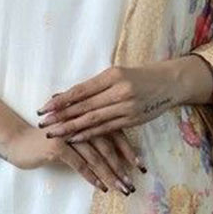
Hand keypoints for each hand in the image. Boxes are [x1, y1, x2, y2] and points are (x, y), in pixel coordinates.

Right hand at [4, 123, 145, 194]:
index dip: (128, 151)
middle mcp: (81, 123)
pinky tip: (101, 187)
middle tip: (132, 184)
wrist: (18, 141)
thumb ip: (92, 140)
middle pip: (108, 147)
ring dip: (110, 175)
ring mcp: (69, 133)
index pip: (114, 134)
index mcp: (88, 118)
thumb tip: (117, 157)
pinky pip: (79, 163)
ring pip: (96, 156)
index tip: (141, 168)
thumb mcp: (73, 138)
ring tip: (121, 189)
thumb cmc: (48, 142)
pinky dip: (92, 177)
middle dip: (122, 168)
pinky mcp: (57, 146)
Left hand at [36, 56, 212, 142]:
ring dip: (71, 128)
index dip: (61, 100)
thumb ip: (95, 86)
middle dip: (61, 116)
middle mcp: (119, 90)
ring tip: (53, 133)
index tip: (44, 107)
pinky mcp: (133, 119)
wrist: (169, 83)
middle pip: (84, 106)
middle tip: (43, 124)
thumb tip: (65, 95)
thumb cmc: (139, 77)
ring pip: (93, 119)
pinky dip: (89, 134)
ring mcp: (127, 106)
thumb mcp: (117, 74)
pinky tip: (75, 139)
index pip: (81, 90)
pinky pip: (107, 129)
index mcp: (112, 75)